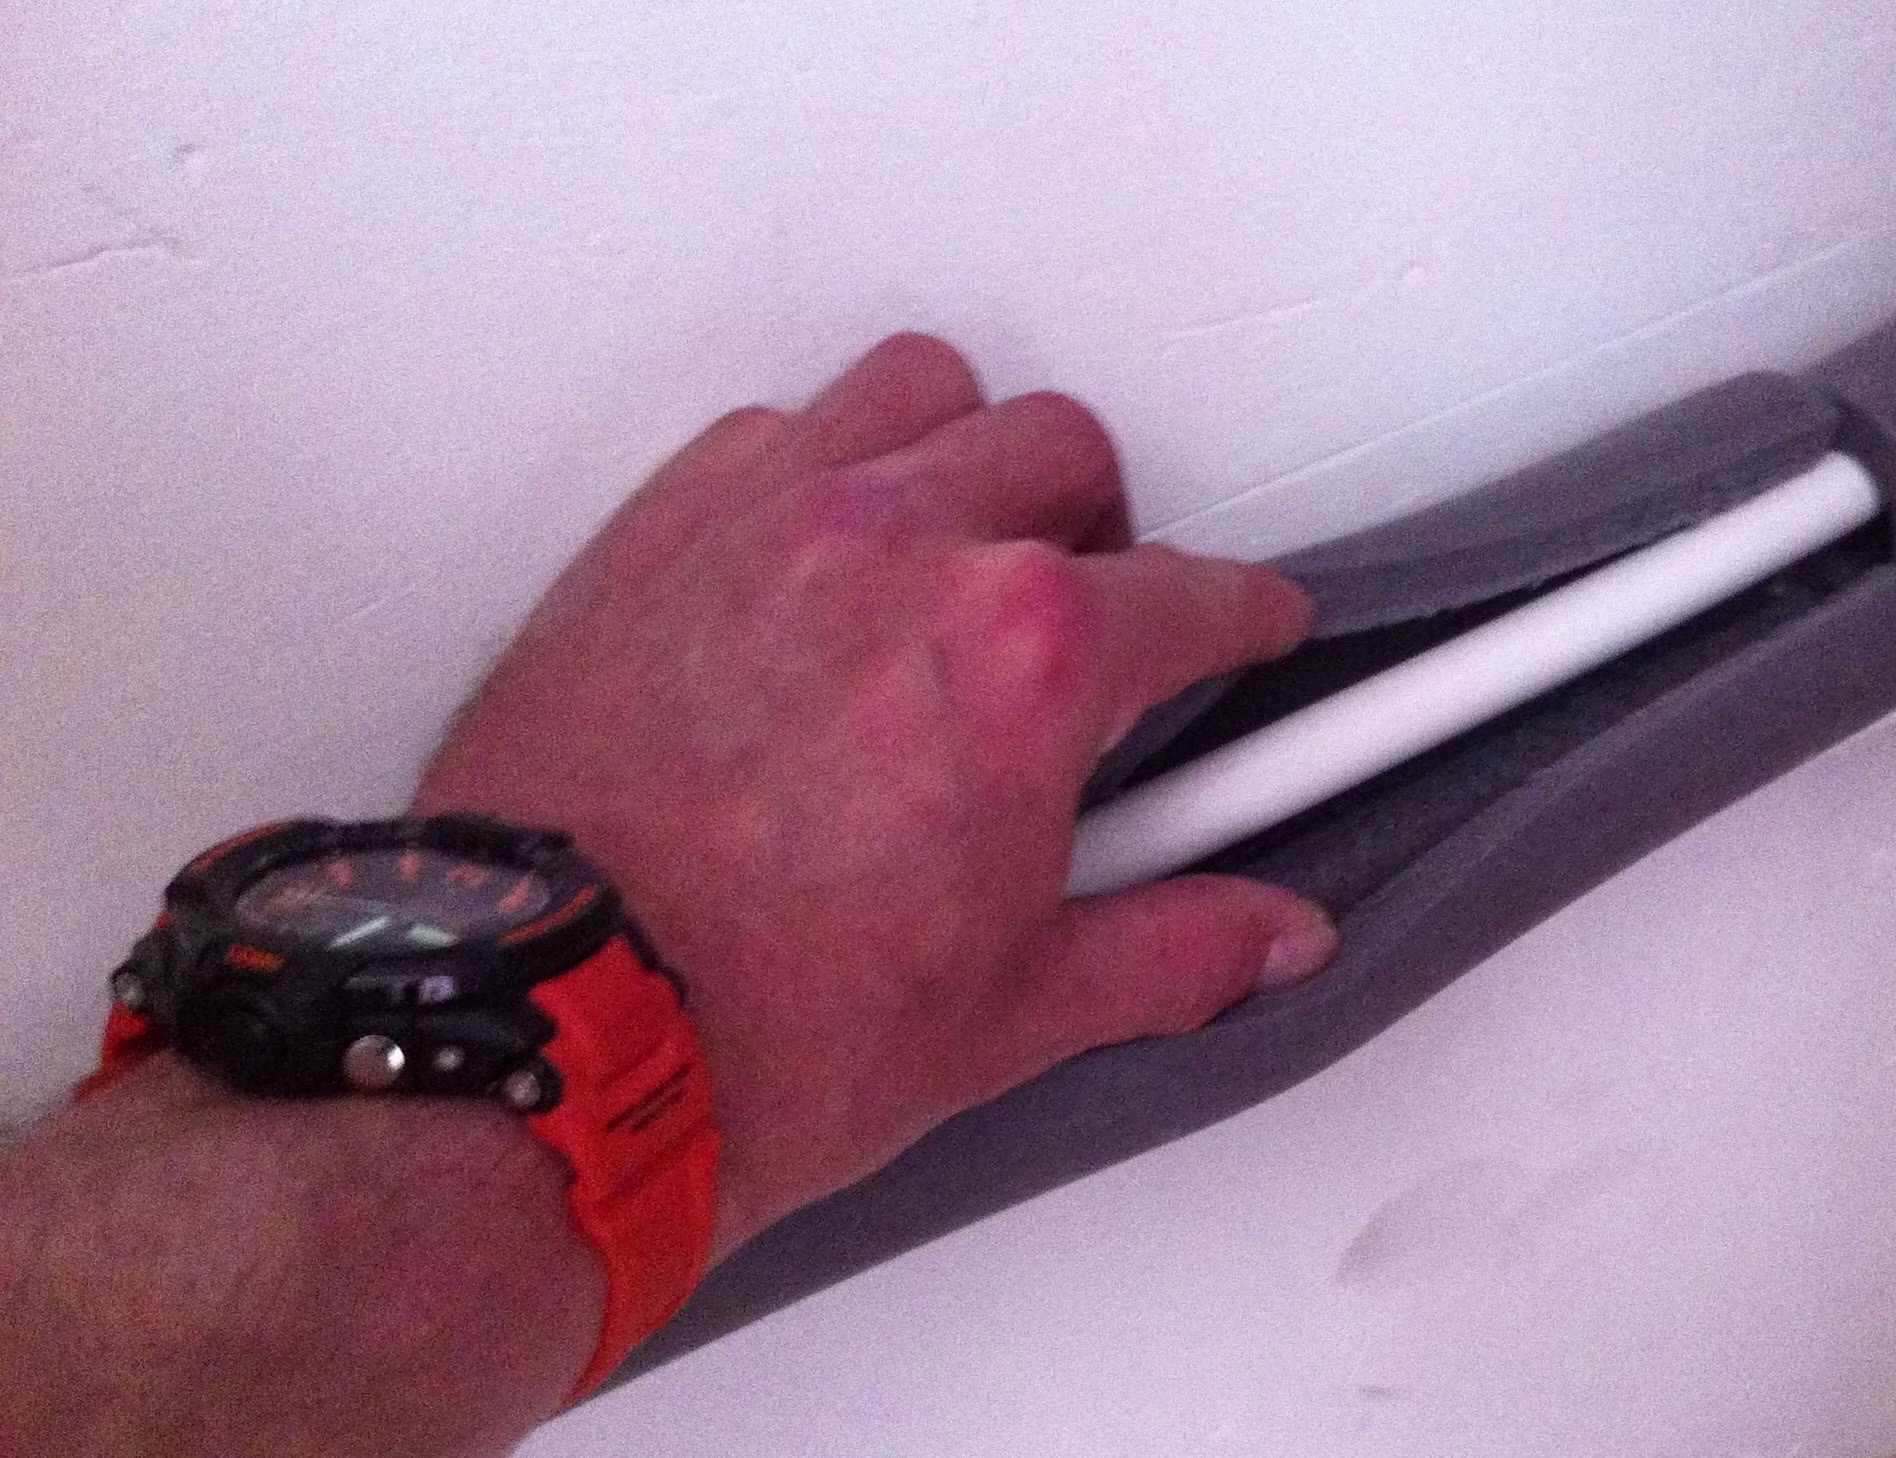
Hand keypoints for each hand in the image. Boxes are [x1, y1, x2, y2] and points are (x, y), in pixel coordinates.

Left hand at [412, 334, 1336, 1254]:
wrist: (543, 1044)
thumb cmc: (753, 1032)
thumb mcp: (1014, 1017)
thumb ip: (1172, 949)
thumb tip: (1262, 937)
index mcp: (1025, 658)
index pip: (1194, 596)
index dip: (1244, 620)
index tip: (1246, 630)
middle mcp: (904, 551)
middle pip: (1067, 453)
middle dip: (1109, 529)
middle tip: (1097, 619)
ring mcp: (771, 523)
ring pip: (924, 396)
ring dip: (969, 457)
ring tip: (965, 554)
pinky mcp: (657, 532)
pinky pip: (774, 431)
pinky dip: (824, 467)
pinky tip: (826, 558)